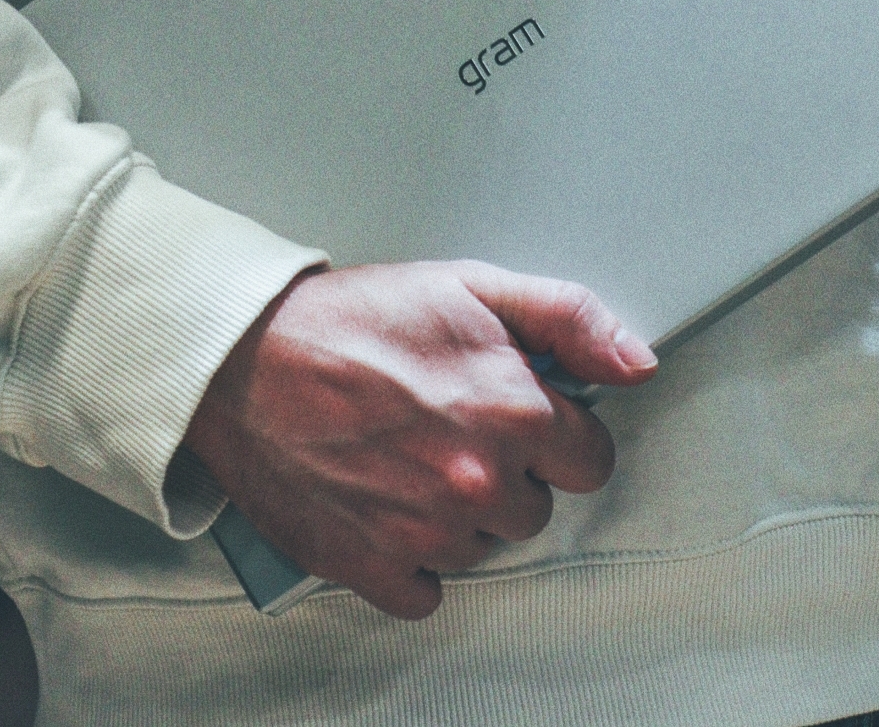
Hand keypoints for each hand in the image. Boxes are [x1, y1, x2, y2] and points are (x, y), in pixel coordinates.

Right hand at [185, 259, 656, 618]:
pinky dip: (410, 559)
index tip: (523, 417)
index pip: (591, 459)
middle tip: (450, 427)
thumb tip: (637, 362)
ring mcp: (425, 532)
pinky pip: (425, 593)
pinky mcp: (371, 565)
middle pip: (535, 507)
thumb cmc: (349, 319)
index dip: (558, 434)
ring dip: (457, 514)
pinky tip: (387, 507)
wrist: (241, 359)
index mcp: (515, 412)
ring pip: (481, 547)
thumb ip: (570, 319)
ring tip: (409, 456)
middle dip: (506, 471)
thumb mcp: (473, 286)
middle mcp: (478, 481)